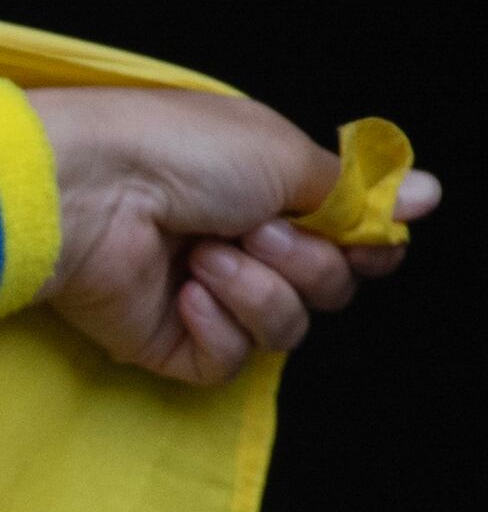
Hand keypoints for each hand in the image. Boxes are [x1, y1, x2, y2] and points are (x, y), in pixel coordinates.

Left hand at [35, 86, 436, 382]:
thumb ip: (354, 190)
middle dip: (308, 262)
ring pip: (289, 328)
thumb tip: (425, 195)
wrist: (86, 189)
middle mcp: (242, 245)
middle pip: (332, 288)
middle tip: (256, 229)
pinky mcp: (169, 340)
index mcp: (269, 194)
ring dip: (261, 289)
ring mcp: (205, 295)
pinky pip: (232, 360)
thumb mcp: (283, 154)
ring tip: (206, 254)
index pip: (352, 243)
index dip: (368, 247)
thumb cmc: (174, 151)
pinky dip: (219, 325)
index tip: (363, 234)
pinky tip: (186, 293)